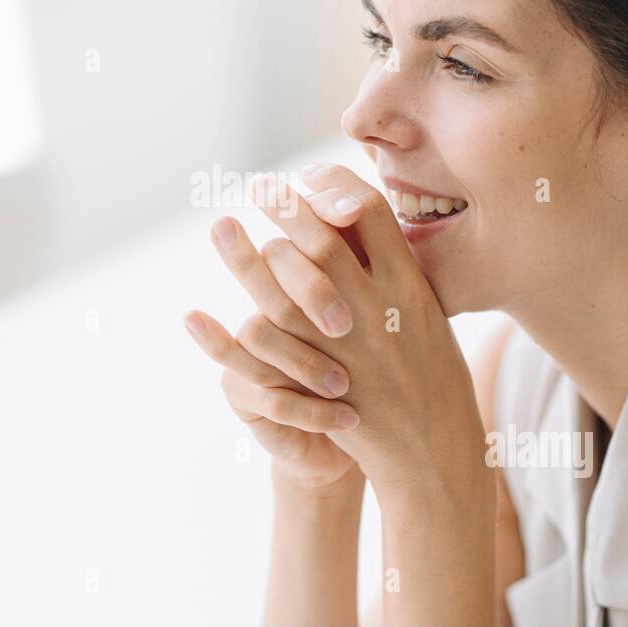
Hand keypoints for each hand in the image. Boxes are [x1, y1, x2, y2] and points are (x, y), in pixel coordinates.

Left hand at [203, 164, 490, 503]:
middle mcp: (379, 312)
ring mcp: (347, 353)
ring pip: (284, 295)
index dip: (334, 185)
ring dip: (243, 258)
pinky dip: (219, 339)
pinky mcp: (320, 391)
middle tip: (259, 187)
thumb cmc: (433, 373)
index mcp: (409, 285)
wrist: (438, 450)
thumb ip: (392, 268)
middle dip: (285, 208)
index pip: (370, 213)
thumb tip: (357, 216)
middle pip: (323, 243)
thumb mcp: (427, 311)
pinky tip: (189, 318)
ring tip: (219, 226)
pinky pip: (261, 357)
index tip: (305, 177)